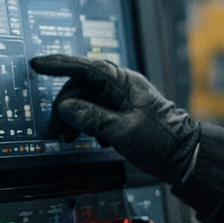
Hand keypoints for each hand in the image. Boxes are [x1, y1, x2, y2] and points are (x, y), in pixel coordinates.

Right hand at [30, 55, 200, 183]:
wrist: (185, 158)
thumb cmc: (162, 141)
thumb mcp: (124, 131)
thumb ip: (93, 118)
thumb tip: (67, 108)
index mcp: (123, 83)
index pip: (85, 67)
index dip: (59, 65)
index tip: (37, 64)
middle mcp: (120, 88)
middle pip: (80, 88)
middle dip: (63, 107)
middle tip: (54, 129)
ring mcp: (120, 101)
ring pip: (85, 102)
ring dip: (73, 118)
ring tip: (66, 137)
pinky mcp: (121, 115)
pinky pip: (94, 113)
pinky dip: (86, 125)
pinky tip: (91, 140)